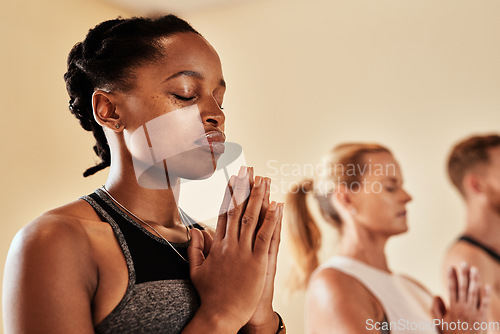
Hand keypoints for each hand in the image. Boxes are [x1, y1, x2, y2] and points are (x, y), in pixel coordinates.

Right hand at [186, 167, 281, 332]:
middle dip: (243, 188)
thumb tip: (195, 230)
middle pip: (237, 210)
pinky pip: (265, 236)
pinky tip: (276, 204)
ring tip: (264, 179)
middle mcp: (230, 245)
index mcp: (217, 245)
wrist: (220, 315)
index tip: (233, 179)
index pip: (223, 213)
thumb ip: (195, 249)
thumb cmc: (209, 295)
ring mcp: (244, 252)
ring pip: (251, 219)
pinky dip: (271, 219)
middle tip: (248, 169)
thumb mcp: (196, 271)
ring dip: (259, 197)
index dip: (229, 194)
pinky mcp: (258, 262)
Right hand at [433, 262, 490, 333]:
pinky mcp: (482, 318)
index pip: (452, 288)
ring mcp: (473, 312)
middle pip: (463, 287)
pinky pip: (484, 305)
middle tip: (464, 263)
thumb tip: (437, 294)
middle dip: (463, 274)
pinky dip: (486, 295)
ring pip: (474, 293)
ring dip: (474, 280)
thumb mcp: (440, 322)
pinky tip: (487, 286)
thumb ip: (437, 308)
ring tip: (474, 269)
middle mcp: (462, 307)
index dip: (452, 277)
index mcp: (452, 307)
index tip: (451, 267)